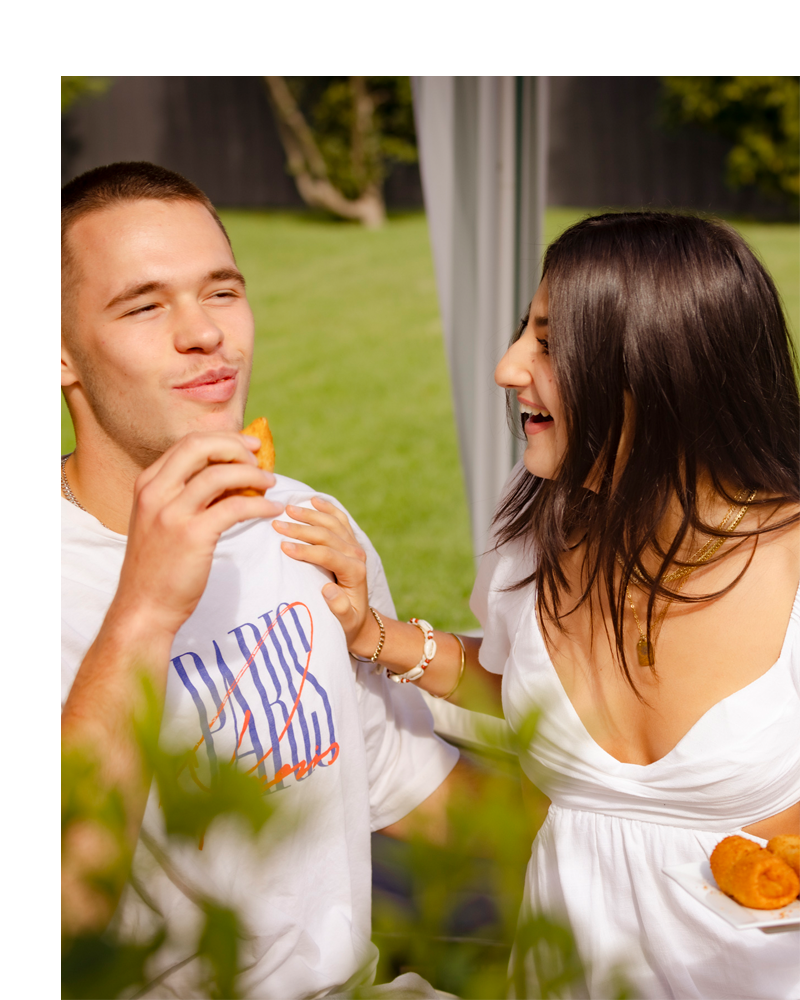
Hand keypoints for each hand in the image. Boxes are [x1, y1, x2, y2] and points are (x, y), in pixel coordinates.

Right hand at [112, 431, 283, 638]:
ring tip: (270, 485)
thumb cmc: (159, 565)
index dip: (223, 439)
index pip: (188, 443)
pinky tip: (271, 510)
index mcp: (147, 484)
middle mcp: (155, 492)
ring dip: (252, 475)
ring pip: (220, 474)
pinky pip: (234, 508)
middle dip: (236, 447)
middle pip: (200, 446)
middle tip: (259, 460)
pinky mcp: (192, 536)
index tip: (248, 447)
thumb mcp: (161, 520)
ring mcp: (172, 514)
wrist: (144, 607)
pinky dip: (259, 505)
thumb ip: (186, 494)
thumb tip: (229, 472)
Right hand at [273, 497, 370, 648]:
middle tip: (276, 524)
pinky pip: (340, 520)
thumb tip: (328, 589)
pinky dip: (327, 509)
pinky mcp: (351, 543)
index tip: (282, 546)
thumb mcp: (344, 622)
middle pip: (327, 535)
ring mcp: (354, 546)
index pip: (327, 555)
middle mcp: (356, 555)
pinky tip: (313, 500)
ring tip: (288, 509)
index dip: (305, 549)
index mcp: (355, 572)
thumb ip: (338, 607)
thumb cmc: (347, 623)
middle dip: (300, 529)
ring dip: (309, 515)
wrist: (361, 620)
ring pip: (332, 523)